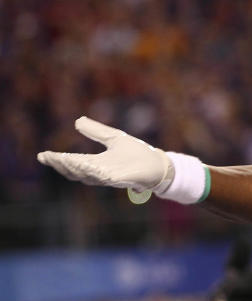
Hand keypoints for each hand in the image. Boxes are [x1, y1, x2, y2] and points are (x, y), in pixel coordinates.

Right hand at [37, 117, 173, 192]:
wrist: (158, 164)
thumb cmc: (137, 154)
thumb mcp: (114, 138)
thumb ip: (96, 131)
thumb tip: (77, 121)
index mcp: (97, 163)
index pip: (72, 162)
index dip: (58, 160)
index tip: (43, 155)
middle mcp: (100, 173)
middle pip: (75, 172)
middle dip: (61, 165)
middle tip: (48, 158)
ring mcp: (111, 178)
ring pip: (87, 176)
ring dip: (75, 168)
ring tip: (62, 160)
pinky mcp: (123, 179)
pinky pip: (106, 178)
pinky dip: (96, 173)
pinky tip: (88, 166)